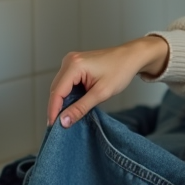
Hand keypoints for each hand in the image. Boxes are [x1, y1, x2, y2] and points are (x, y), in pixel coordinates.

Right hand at [47, 36, 169, 126]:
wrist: (131, 57)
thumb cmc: (120, 71)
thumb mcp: (101, 93)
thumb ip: (80, 108)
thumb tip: (63, 121)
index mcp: (74, 65)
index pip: (57, 92)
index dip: (53, 111)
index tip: (53, 127)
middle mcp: (69, 61)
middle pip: (56, 89)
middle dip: (56, 108)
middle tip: (60, 126)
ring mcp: (71, 62)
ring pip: (60, 87)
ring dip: (62, 102)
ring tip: (65, 118)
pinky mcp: (75, 65)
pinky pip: (66, 83)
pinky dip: (68, 95)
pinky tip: (72, 106)